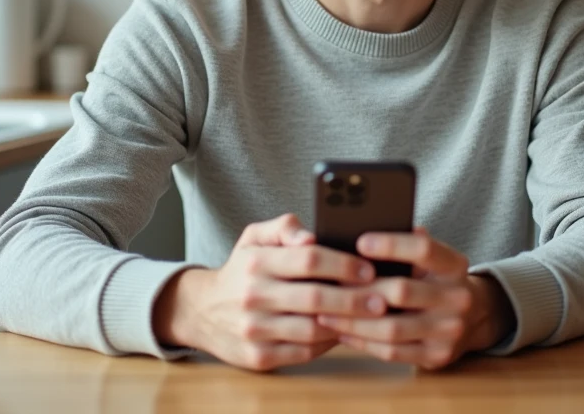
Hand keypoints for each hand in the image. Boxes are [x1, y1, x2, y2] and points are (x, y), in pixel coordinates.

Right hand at [153, 213, 387, 371]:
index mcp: (255, 262)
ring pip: (312, 329)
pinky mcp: (258, 357)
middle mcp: (253, 296)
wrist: (201, 311)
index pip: (308, 259)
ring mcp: (254, 330)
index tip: (369, 268)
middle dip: (355, 299)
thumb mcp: (254, 237)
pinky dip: (328, 343)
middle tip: (382, 299)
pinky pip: (303, 352)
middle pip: (315, 298)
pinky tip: (343, 332)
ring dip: (346, 324)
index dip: (343, 263)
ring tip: (369, 317)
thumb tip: (310, 235)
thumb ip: (284, 226)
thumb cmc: (241, 269)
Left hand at [316, 227, 515, 369]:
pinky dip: (362, 342)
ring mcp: (449, 331)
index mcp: (455, 265)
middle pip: (402, 291)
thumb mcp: (433, 259)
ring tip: (325, 311)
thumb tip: (364, 227)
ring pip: (392, 328)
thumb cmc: (437, 280)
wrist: (475, 318)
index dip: (391, 244)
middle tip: (329, 283)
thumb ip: (407, 244)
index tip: (360, 241)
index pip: (424, 249)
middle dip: (360, 289)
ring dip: (353, 321)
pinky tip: (342, 331)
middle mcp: (457, 297)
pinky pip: (392, 351)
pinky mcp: (437, 357)